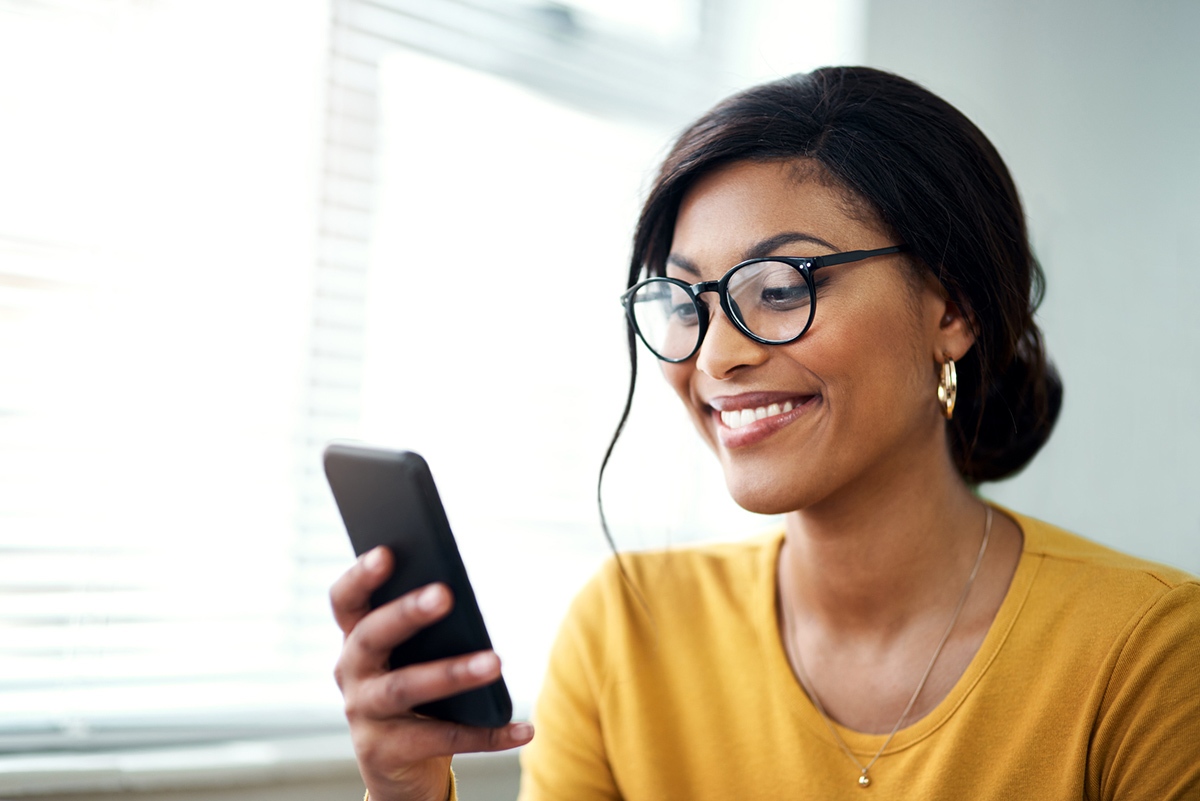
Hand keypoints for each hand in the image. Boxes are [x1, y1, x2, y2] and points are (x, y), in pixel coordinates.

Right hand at [331, 546, 533, 800]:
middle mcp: (350, 672)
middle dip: (406, 613)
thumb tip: (460, 593)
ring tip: (495, 662)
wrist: (400, 766)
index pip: (346, 600)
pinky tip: (523, 728)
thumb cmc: (415, 692)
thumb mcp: (414, 656)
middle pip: (372, 637)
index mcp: (356, 638)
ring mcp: (362, 715)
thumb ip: (427, 626)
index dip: (360, 576)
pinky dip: (486, 734)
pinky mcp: (383, 753)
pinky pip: (440, 739)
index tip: (387, 552)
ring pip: (404, 688)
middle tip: (445, 594)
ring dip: (451, 673)